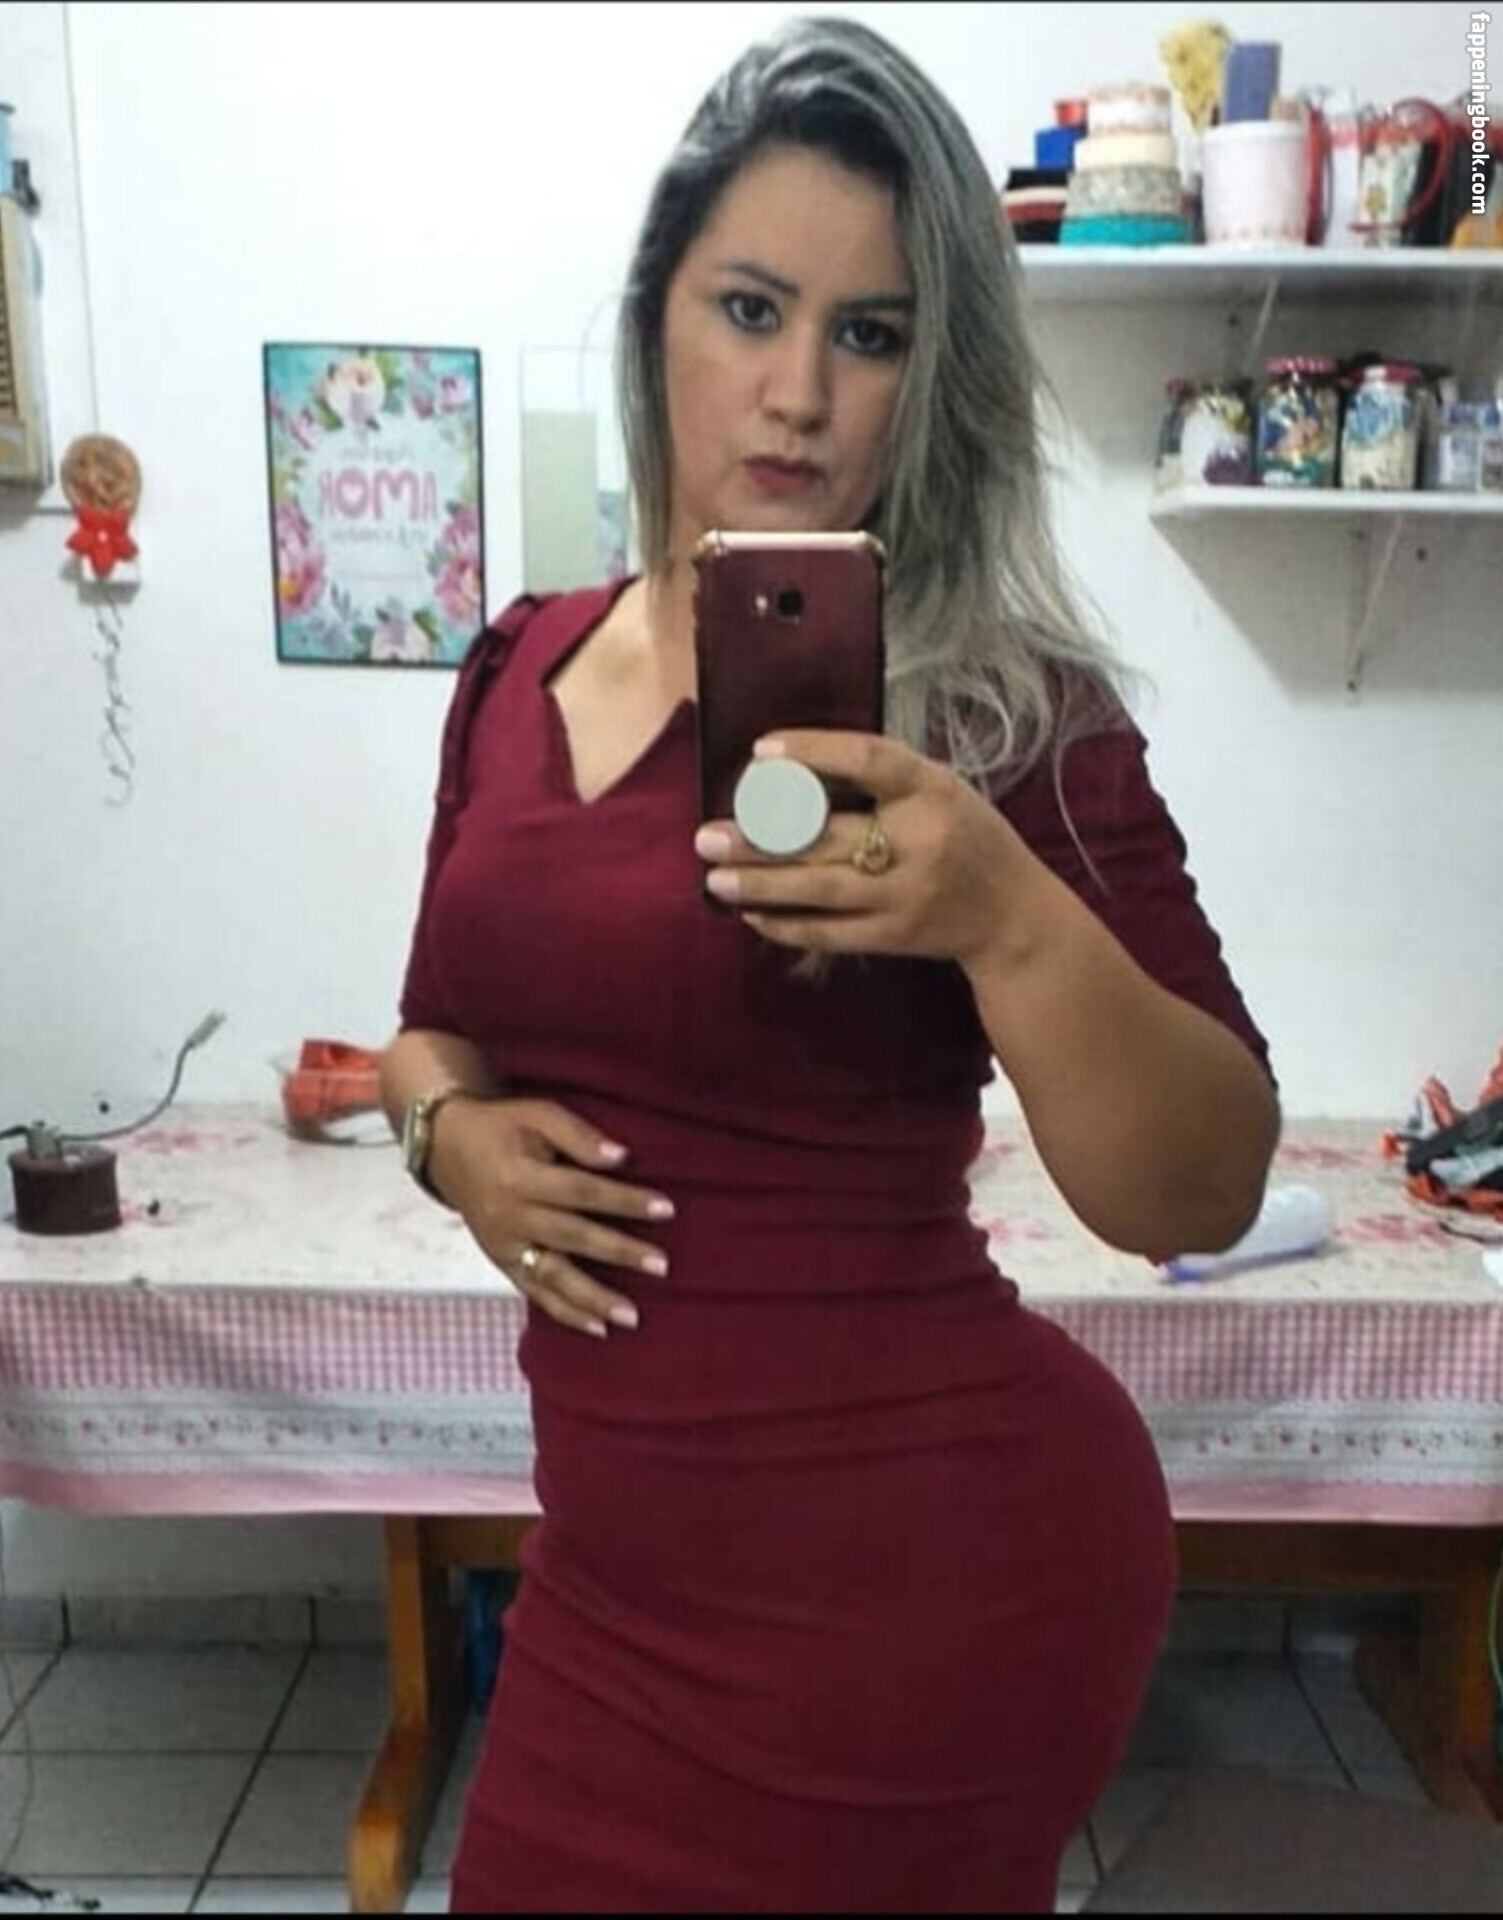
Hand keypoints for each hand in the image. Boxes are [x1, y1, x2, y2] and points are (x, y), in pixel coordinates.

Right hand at [430, 1096, 673, 1337]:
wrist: (446, 1148)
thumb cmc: (500, 1127)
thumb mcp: (537, 1114)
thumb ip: (578, 1136)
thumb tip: (621, 1157)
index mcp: (520, 1177)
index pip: (581, 1191)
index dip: (624, 1200)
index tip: (665, 1208)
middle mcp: (510, 1216)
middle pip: (572, 1237)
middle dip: (619, 1253)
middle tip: (661, 1265)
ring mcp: (504, 1246)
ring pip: (553, 1277)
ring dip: (593, 1299)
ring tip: (631, 1316)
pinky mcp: (502, 1263)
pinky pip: (535, 1293)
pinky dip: (566, 1313)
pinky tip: (598, 1328)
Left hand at [693, 731, 1029, 963]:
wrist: (1013, 916)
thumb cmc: (968, 838)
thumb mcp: (941, 790)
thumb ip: (884, 779)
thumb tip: (791, 770)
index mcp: (934, 789)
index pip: (870, 759)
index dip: (814, 751)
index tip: (761, 751)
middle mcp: (921, 841)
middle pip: (828, 835)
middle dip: (760, 837)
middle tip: (706, 836)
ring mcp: (906, 894)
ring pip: (819, 889)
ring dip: (759, 884)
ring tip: (714, 877)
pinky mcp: (895, 936)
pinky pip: (828, 932)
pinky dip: (784, 924)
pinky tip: (750, 913)